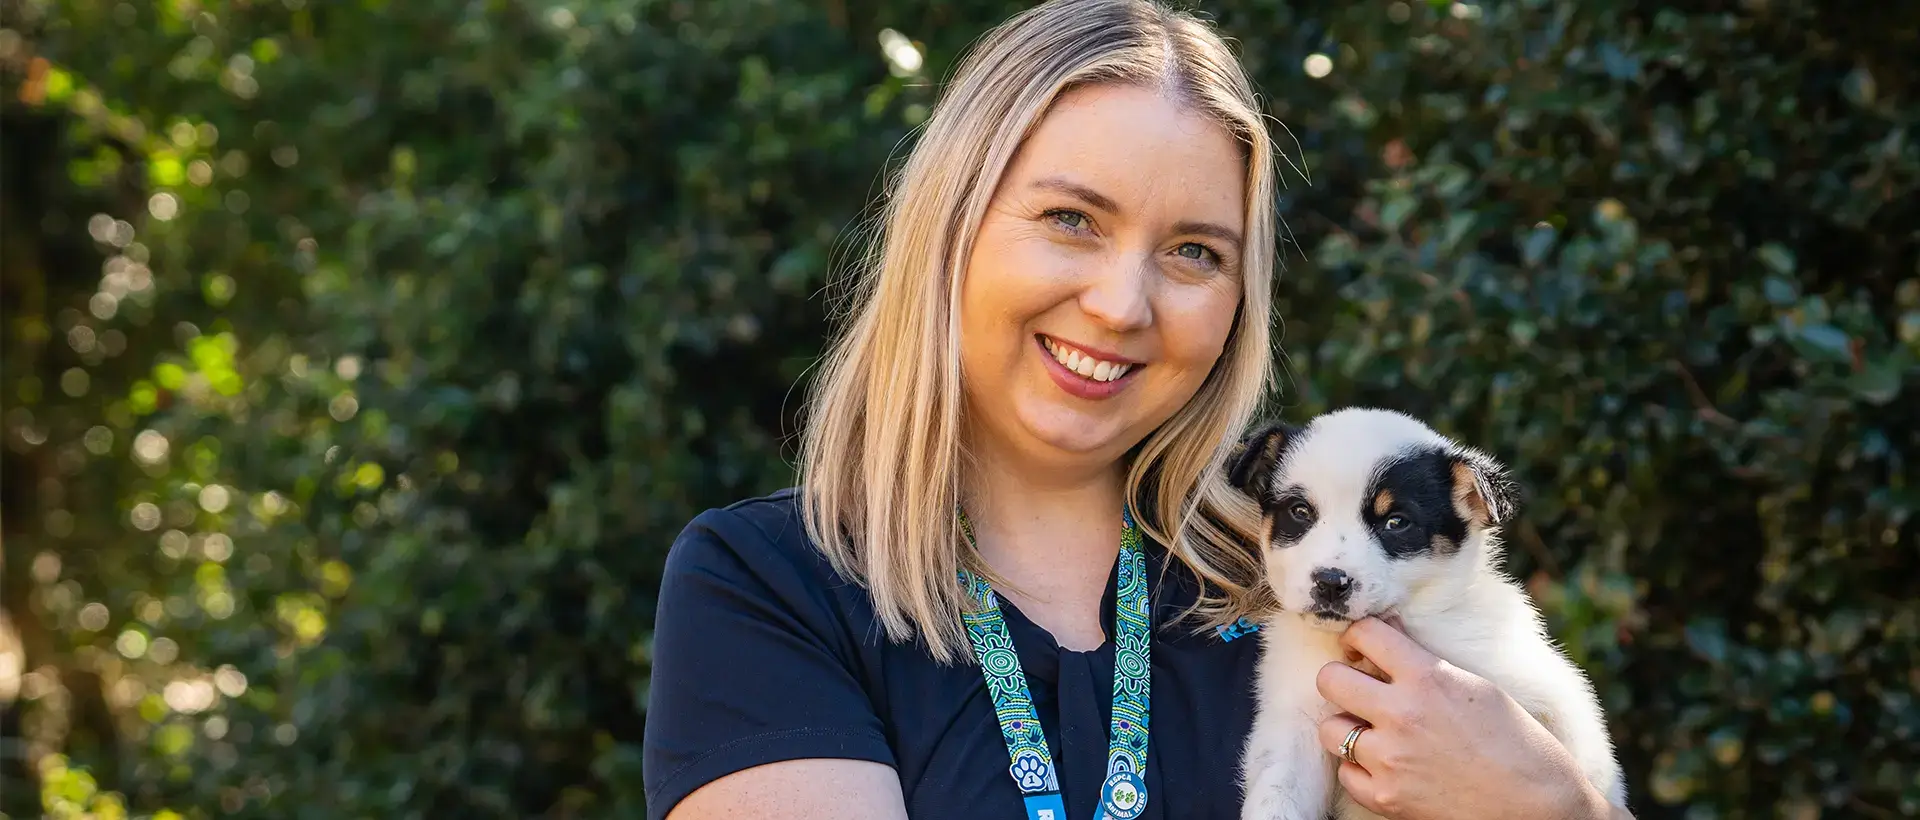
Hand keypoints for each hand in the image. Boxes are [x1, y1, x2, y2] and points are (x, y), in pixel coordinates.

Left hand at [1314, 617, 1613, 819]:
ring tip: (1374, 731)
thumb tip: (1387, 638)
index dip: (1358, 636)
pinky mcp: (1384, 797)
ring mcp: (1388, 758)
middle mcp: (1401, 714)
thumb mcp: (1478, 687)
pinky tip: (1386, 765)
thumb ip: (1427, 665)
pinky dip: (1360, 768)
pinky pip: (1345, 772)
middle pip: (1329, 680)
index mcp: (1428, 677)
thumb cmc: (1519, 744)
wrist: (1538, 807)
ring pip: (1330, 729)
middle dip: (1342, 679)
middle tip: (1360, 689)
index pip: (1364, 633)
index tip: (1363, 647)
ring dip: (1347, 727)